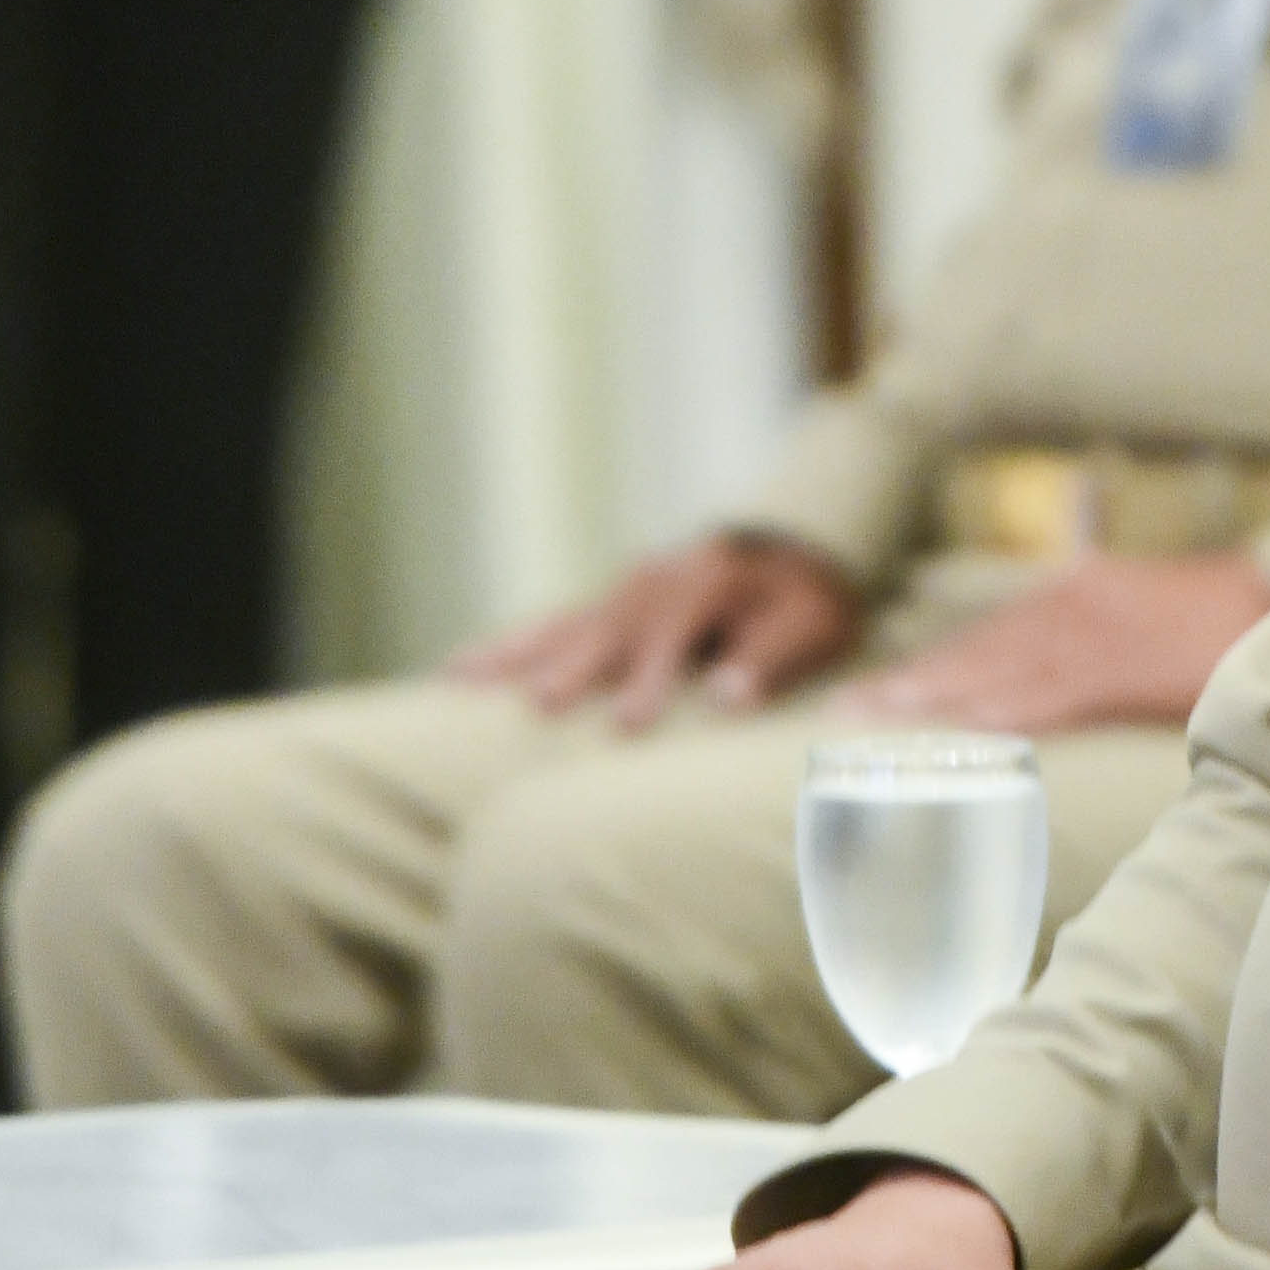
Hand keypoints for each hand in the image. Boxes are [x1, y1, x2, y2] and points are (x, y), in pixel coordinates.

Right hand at [444, 530, 865, 726]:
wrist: (793, 546)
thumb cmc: (808, 600)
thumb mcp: (811, 625)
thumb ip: (772, 658)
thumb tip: (726, 699)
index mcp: (708, 584)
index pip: (674, 636)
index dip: (651, 678)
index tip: (626, 723)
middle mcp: (655, 582)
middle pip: (607, 629)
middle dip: (574, 666)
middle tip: (539, 704)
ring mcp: (623, 591)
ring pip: (562, 626)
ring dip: (515, 654)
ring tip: (458, 681)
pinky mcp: (606, 605)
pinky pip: (548, 625)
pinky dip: (506, 647)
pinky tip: (458, 671)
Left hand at [833, 552, 1269, 735]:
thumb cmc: (1240, 612)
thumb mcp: (1167, 582)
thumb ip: (1111, 562)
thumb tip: (1079, 503)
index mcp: (1090, 588)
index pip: (999, 631)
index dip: (941, 660)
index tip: (888, 687)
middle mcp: (1082, 606)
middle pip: (983, 651)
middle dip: (919, 681)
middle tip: (852, 711)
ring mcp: (1098, 640)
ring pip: (999, 674)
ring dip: (938, 699)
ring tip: (879, 721)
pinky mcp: (1120, 674)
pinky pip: (1045, 701)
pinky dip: (998, 716)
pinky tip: (958, 732)